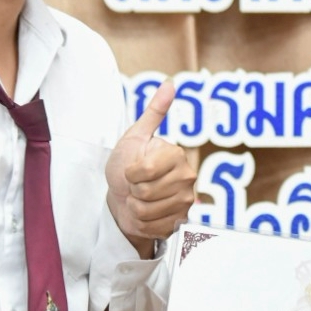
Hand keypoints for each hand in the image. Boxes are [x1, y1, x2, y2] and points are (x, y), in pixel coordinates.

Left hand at [106, 81, 196, 254]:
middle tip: (136, 185)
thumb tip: (170, 83)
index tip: (132, 169)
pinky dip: (140, 223)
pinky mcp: (180, 222)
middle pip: (146, 193)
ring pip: (147, 212)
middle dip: (132, 190)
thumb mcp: (135, 136)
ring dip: (134, 207)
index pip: (144, 172)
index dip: (129, 173)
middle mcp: (187, 177)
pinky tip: (144, 213)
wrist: (122, 195)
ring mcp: (185, 201)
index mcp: (176, 154)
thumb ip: (154, 112)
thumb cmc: (127, 164)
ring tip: (139, 198)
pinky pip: (151, 228)